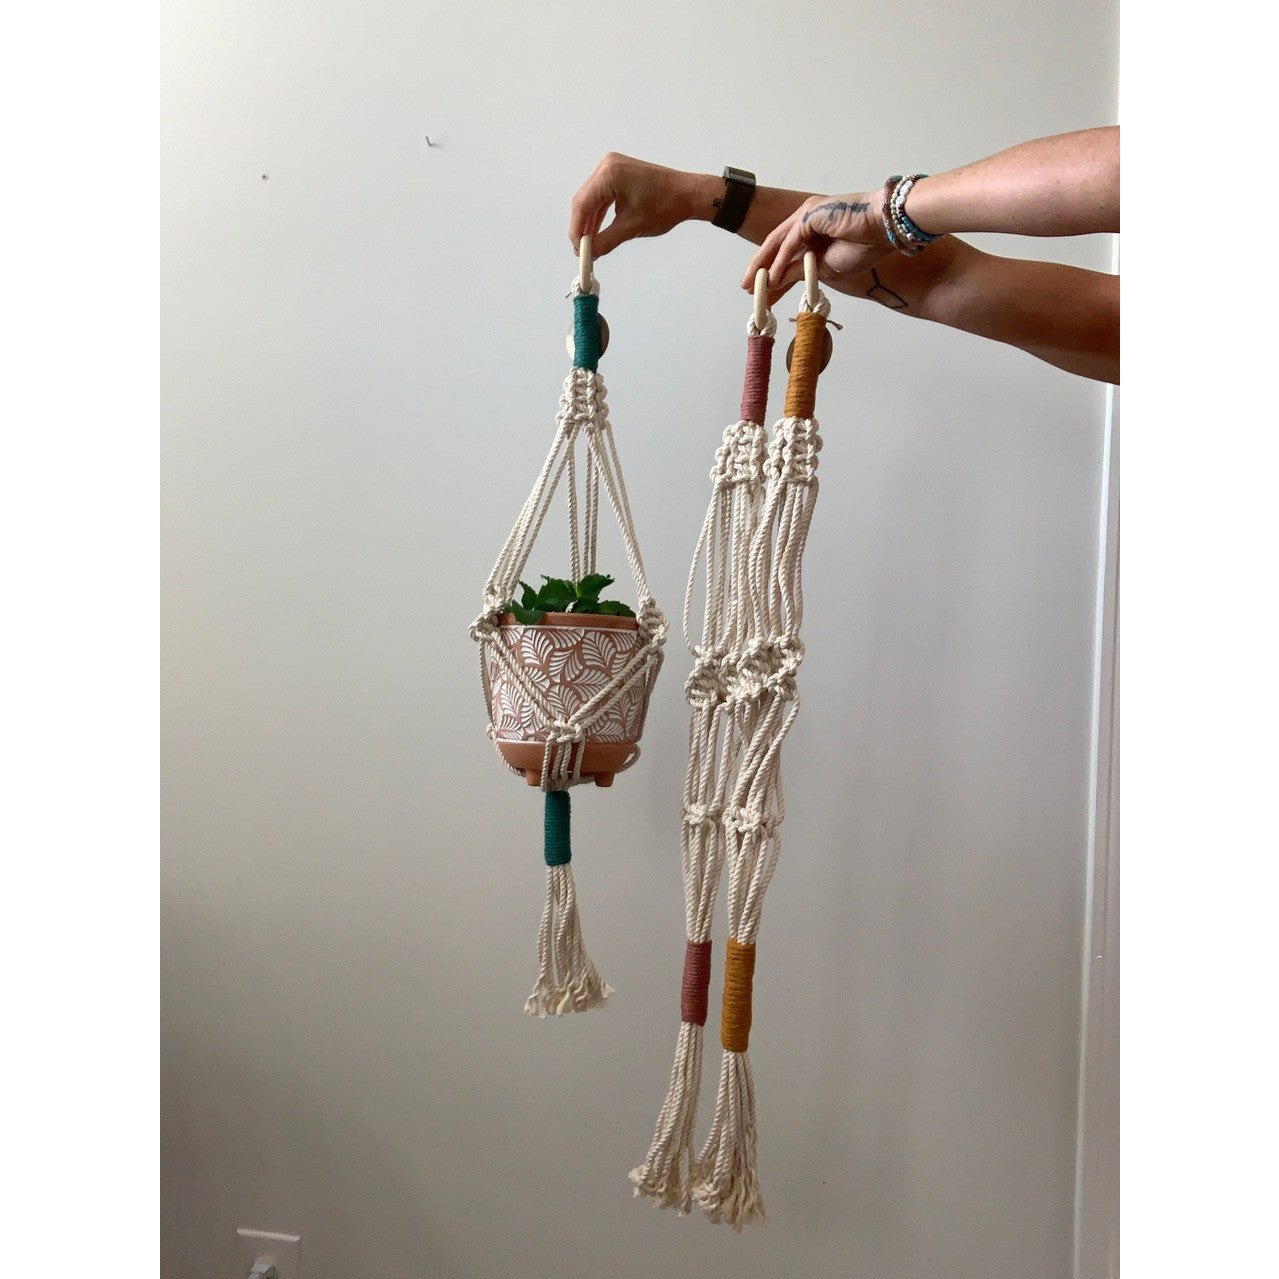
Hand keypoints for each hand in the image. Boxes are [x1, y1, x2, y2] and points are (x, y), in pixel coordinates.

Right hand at [569, 153, 711, 256]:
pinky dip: (599, 213)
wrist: (687, 194)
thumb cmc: (665, 206)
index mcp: (609, 175)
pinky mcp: (618, 172)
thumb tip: (589, 254)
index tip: (577, 251)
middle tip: (582, 251)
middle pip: (583, 200)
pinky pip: (601, 195)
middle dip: (581, 227)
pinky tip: (598, 231)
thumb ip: (606, 241)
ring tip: (590, 245)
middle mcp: (607, 166)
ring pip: (591, 199)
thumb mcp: (631, 228)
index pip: (582, 205)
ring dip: (589, 222)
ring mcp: (612, 167)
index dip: (576, 230)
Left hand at [741, 192, 894, 302]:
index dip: (774, 276)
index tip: (763, 295)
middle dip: (761, 270)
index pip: (788, 256)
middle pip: (777, 248)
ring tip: (751, 285)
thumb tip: (779, 280)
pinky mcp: (810, 215)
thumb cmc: (865, 246)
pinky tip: (771, 277)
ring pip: (778, 243)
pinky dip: (780, 260)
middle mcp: (808, 221)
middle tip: (746, 289)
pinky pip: (790, 242)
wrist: (884, 230)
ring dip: (763, 265)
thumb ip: (802, 271)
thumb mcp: (826, 268)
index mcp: (815, 232)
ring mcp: (808, 216)